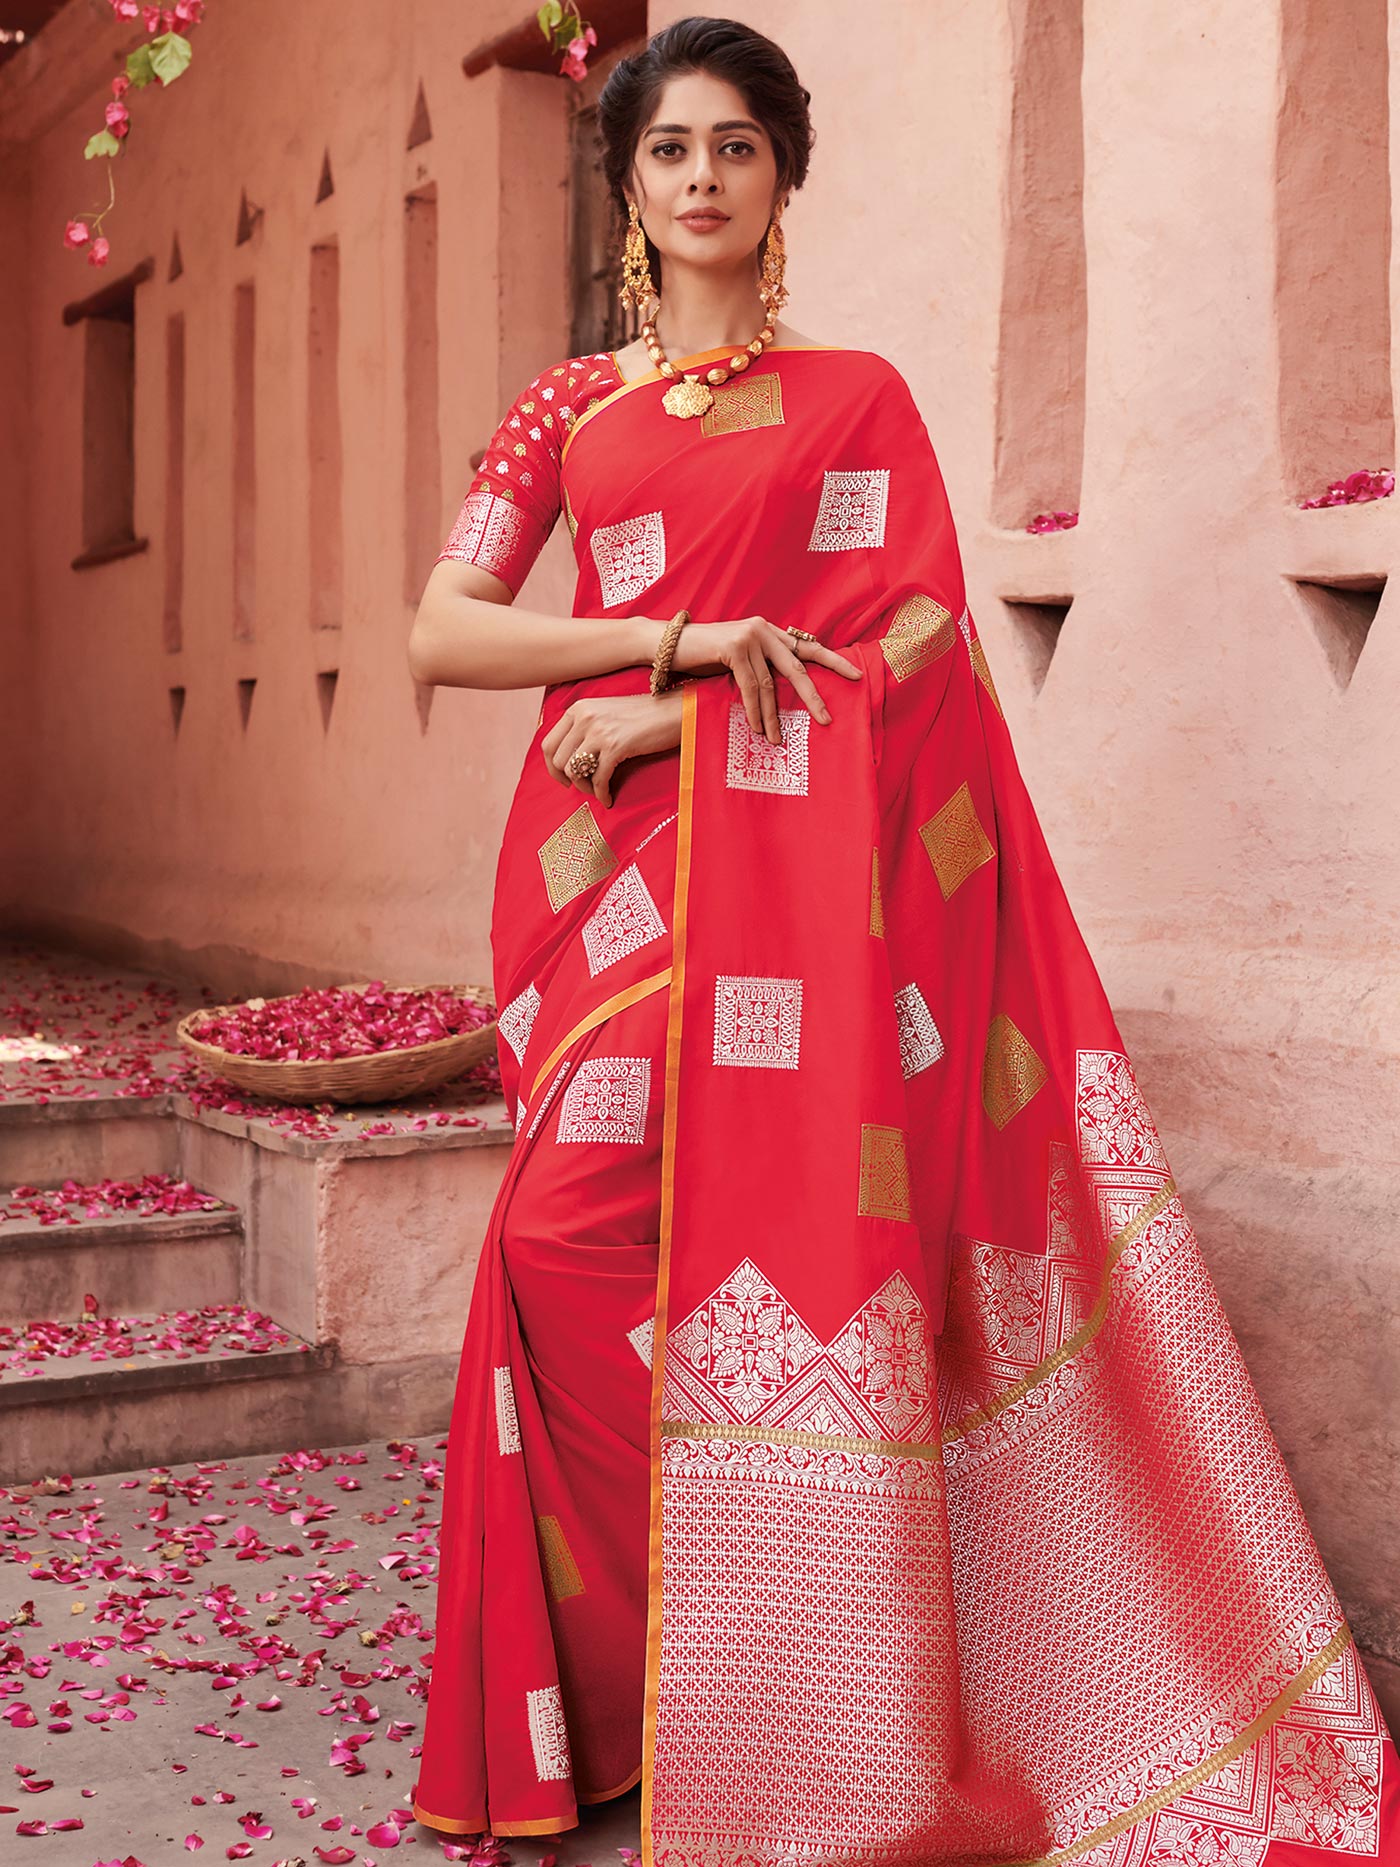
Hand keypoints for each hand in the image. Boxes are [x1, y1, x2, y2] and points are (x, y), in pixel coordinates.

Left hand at [541, 690, 685, 808]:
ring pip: (575, 771)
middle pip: (558, 760)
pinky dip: (601, 793)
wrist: (674, 711)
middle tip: (582, 788)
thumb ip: (584, 728)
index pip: (548, 744)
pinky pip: (598, 779)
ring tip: (597, 791)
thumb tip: (567, 759)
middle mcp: (584, 717)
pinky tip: (608, 798)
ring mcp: (599, 731)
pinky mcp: (616, 746)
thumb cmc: (642, 716)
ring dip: (584, 787)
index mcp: (578, 709)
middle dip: (568, 780)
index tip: (563, 778)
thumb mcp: (605, 713)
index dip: (552, 768)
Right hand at [668, 615, 862, 746]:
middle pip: (798, 667)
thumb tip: (784, 692)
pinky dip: (755, 710)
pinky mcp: (735, 647)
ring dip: (774, 716)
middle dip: (813, 697)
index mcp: (771, 632)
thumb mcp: (740, 660)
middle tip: (827, 720)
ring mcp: (751, 636)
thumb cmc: (704, 657)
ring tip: (777, 739)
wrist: (670, 645)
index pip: (807, 647)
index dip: (833, 661)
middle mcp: (765, 630)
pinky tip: (758, 727)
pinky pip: (751, 685)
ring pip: (770, 684)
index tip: (856, 675)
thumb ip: (762, 667)